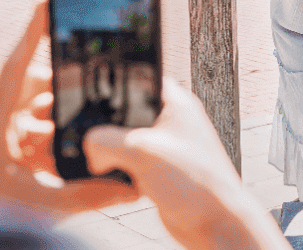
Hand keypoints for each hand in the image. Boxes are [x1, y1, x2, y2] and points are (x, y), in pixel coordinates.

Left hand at [0, 3, 136, 218]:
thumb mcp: (45, 207)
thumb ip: (92, 194)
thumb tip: (134, 186)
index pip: (15, 66)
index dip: (33, 32)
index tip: (47, 3)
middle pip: (30, 85)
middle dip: (59, 90)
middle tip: (81, 99)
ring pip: (28, 104)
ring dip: (52, 115)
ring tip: (65, 136)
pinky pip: (22, 123)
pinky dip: (43, 130)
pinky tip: (55, 152)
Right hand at [85, 79, 290, 249]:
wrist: (213, 223)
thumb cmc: (197, 182)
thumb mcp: (143, 152)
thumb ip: (107, 141)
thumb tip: (89, 147)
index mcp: (175, 103)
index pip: (139, 78)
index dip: (114, 83)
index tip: (89, 91)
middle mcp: (171, 120)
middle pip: (125, 110)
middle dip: (106, 123)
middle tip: (91, 133)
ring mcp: (164, 145)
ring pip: (124, 139)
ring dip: (111, 150)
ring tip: (105, 160)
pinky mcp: (158, 169)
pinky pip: (128, 162)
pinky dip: (118, 169)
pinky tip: (116, 179)